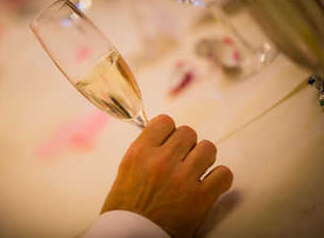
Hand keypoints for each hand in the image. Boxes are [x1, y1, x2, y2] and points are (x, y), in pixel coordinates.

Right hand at [101, 115, 232, 237]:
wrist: (130, 237)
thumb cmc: (125, 208)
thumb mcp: (126, 170)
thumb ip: (146, 150)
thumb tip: (163, 136)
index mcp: (139, 153)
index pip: (165, 121)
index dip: (169, 130)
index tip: (170, 139)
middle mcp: (161, 162)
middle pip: (188, 132)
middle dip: (187, 144)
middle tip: (183, 158)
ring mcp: (182, 179)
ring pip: (208, 148)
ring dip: (203, 158)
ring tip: (196, 170)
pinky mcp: (200, 199)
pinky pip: (223, 174)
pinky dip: (219, 178)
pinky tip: (208, 184)